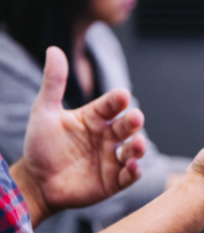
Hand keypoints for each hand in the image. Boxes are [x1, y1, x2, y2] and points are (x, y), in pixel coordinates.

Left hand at [12, 47, 146, 225]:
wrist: (36, 182)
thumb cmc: (41, 146)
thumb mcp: (44, 112)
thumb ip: (53, 83)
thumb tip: (54, 49)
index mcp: (95, 118)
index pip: (111, 105)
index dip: (117, 100)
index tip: (122, 95)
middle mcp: (108, 136)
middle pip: (127, 126)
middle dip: (133, 122)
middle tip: (135, 118)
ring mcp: (112, 159)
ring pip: (133, 150)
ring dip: (139, 147)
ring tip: (138, 144)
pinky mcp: (114, 181)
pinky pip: (129, 176)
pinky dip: (134, 171)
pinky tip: (133, 166)